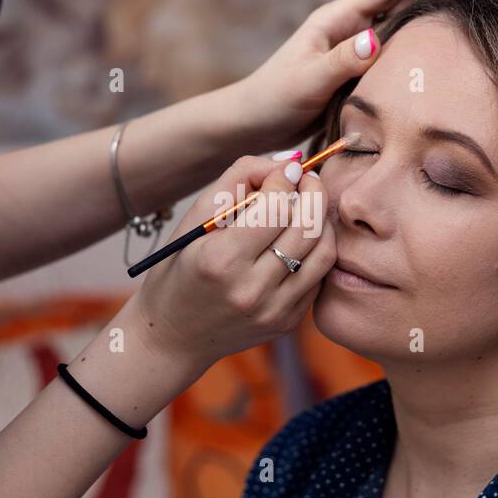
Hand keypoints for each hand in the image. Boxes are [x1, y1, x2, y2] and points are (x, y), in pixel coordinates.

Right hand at [130, 153, 334, 373]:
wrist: (173, 335)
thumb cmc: (180, 269)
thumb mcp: (194, 219)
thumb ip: (238, 180)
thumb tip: (286, 162)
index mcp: (221, 260)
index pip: (275, 206)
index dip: (287, 178)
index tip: (288, 168)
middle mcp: (251, 289)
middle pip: (306, 227)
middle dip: (314, 192)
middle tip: (308, 180)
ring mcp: (273, 311)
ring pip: (323, 252)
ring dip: (322, 220)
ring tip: (309, 206)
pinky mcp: (287, 323)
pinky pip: (319, 277)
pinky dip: (317, 250)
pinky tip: (302, 238)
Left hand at [236, 0, 473, 149]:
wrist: (249, 122)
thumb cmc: (273, 101)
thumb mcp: (308, 82)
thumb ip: (342, 62)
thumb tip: (377, 39)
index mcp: (336, 19)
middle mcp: (345, 26)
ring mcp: (348, 47)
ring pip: (396, 21)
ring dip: (427, 11)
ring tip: (465, 9)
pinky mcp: (350, 69)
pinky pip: (390, 49)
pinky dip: (414, 42)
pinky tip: (433, 51)